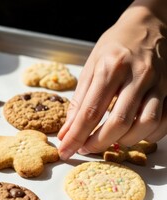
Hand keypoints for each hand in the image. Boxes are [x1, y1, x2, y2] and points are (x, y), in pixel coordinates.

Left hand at [58, 0, 166, 159]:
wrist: (147, 25)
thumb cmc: (114, 46)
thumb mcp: (90, 67)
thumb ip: (78, 101)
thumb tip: (67, 132)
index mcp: (111, 68)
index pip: (90, 112)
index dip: (76, 136)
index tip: (66, 150)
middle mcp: (137, 76)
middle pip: (119, 122)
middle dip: (99, 143)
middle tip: (86, 149)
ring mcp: (159, 83)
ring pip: (146, 124)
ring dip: (125, 141)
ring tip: (109, 141)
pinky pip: (164, 121)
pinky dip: (148, 135)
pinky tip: (133, 134)